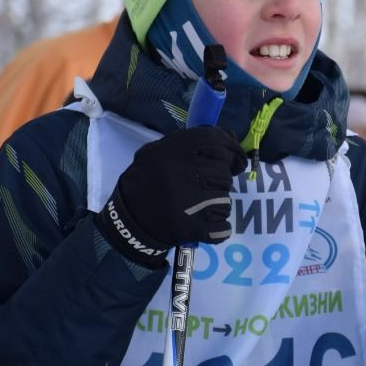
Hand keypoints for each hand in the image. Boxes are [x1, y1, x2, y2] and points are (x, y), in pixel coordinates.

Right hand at [96, 126, 246, 266]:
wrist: (128, 219)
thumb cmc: (148, 181)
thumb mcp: (159, 151)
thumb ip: (193, 141)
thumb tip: (230, 137)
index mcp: (175, 149)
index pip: (216, 140)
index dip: (232, 149)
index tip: (237, 161)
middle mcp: (185, 171)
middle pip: (224, 173)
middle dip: (219, 182)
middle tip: (203, 188)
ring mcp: (191, 200)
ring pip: (225, 200)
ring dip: (217, 205)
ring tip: (197, 207)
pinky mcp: (193, 226)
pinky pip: (223, 226)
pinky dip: (217, 228)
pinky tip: (202, 224)